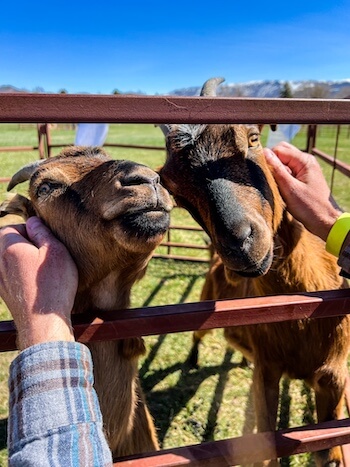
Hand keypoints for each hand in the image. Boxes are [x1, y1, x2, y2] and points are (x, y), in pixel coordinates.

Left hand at [0, 216, 77, 349]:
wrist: (43, 323)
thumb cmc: (53, 285)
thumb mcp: (56, 251)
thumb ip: (42, 232)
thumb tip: (33, 221)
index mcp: (9, 248)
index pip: (9, 228)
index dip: (26, 229)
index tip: (42, 238)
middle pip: (4, 244)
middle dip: (22, 244)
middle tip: (43, 251)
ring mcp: (0, 280)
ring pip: (6, 261)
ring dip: (21, 260)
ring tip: (40, 268)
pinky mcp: (5, 294)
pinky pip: (9, 276)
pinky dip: (20, 274)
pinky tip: (36, 283)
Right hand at [264, 142, 342, 240]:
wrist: (324, 221)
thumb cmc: (309, 206)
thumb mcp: (289, 188)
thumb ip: (276, 169)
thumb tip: (264, 152)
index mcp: (304, 160)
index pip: (279, 150)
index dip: (268, 159)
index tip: (263, 173)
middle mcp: (305, 161)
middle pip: (281, 152)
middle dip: (271, 162)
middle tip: (269, 178)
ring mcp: (304, 169)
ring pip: (283, 162)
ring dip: (275, 170)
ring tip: (275, 184)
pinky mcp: (302, 178)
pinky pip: (287, 171)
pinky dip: (280, 176)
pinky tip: (280, 187)